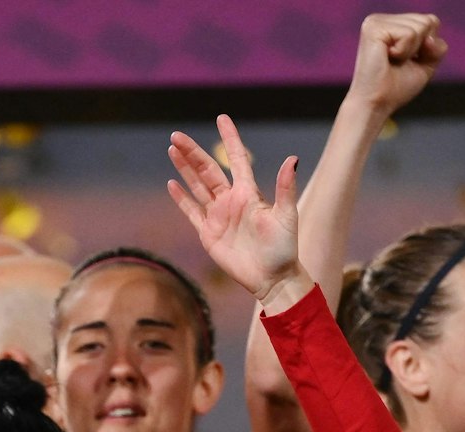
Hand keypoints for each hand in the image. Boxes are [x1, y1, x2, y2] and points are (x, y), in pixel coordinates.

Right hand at [167, 116, 304, 305]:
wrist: (272, 279)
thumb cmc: (284, 248)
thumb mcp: (287, 216)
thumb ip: (285, 188)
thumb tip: (293, 159)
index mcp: (248, 193)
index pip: (237, 159)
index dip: (230, 139)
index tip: (221, 118)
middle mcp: (231, 201)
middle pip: (208, 170)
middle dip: (192, 152)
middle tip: (176, 135)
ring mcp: (218, 216)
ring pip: (197, 186)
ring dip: (184, 169)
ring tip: (172, 149)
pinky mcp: (208, 233)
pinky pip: (191, 212)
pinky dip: (181, 198)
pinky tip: (172, 184)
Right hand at [348, 13, 445, 116]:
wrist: (376, 105)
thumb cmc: (395, 89)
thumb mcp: (425, 65)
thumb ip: (437, 47)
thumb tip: (429, 38)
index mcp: (391, 24)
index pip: (429, 21)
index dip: (429, 46)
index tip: (409, 61)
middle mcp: (382, 19)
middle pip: (427, 21)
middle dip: (421, 48)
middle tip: (399, 63)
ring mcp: (376, 22)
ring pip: (420, 27)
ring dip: (411, 51)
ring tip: (392, 61)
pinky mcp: (374, 28)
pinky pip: (409, 34)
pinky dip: (404, 52)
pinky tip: (387, 59)